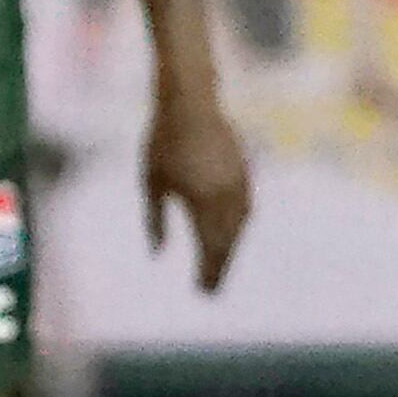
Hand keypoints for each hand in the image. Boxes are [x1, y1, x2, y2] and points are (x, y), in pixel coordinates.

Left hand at [144, 86, 249, 291]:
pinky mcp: (245, 172)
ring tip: (218, 265)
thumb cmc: (161, 143)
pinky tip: (230, 234)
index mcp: (202, 203)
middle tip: (211, 289)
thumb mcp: (151, 183)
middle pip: (227, 243)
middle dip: (219, 267)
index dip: (207, 273)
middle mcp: (226, 197)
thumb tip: (157, 252)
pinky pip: (246, 208)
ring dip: (230, 248)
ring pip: (240, 227)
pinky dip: (238, 227)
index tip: (202, 293)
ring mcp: (240, 184)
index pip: (209, 249)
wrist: (190, 104)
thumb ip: (155, 220)